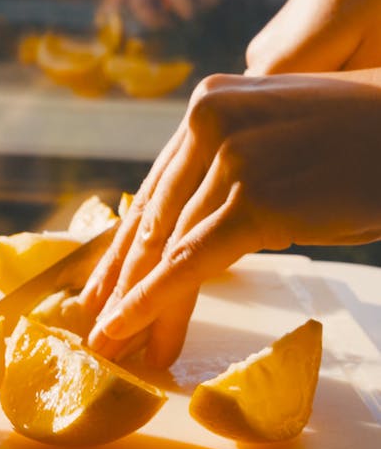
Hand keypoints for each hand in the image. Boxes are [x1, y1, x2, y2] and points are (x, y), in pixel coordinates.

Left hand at [80, 71, 380, 366]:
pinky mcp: (252, 199)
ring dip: (138, 303)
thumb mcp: (279, 142)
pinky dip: (154, 301)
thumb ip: (228, 171)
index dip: (127, 242)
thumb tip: (189, 232)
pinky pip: (191, 263)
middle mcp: (208, 121)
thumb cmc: (361, 146)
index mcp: (209, 104)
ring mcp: (230, 159)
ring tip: (115, 344)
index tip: (105, 281)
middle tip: (95, 321)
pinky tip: (127, 330)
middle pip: (153, 217)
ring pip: (168, 246)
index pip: (157, 187)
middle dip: (122, 277)